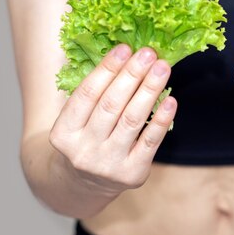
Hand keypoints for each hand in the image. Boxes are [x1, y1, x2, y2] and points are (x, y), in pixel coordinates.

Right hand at [49, 45, 176, 195]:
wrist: (85, 185)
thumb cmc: (85, 141)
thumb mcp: (75, 121)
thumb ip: (94, 94)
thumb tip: (126, 56)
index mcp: (63, 134)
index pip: (87, 94)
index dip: (107, 69)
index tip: (124, 49)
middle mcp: (83, 151)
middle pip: (111, 105)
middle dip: (132, 75)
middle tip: (148, 53)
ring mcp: (108, 164)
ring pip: (132, 120)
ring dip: (149, 90)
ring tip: (162, 68)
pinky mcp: (132, 173)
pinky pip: (150, 141)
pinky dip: (161, 119)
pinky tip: (170, 100)